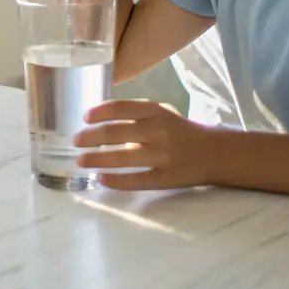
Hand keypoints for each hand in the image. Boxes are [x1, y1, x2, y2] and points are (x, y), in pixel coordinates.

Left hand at [74, 99, 216, 190]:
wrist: (213, 152)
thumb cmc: (178, 130)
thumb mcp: (161, 113)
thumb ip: (135, 114)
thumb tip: (97, 119)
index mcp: (156, 112)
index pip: (122, 108)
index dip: (101, 112)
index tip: (84, 118)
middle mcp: (159, 132)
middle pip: (118, 133)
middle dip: (91, 137)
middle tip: (75, 141)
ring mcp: (163, 156)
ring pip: (124, 158)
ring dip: (98, 160)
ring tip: (81, 161)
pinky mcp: (166, 178)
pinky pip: (137, 180)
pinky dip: (117, 180)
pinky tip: (101, 179)